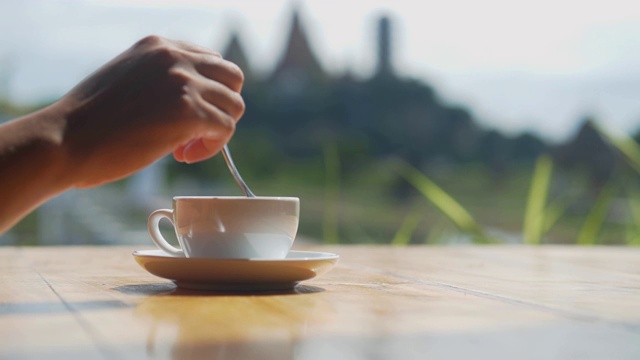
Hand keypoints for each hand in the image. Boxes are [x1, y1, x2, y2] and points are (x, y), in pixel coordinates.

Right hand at [56, 35, 244, 186]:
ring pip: (234, 106)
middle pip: (233, 78)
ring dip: (216, 131)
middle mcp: (175, 56)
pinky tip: (183, 156)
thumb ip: (161, 79)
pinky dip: (212, 147)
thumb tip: (194, 98)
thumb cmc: (90, 121)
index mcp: (159, 45)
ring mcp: (184, 82)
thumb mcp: (129, 80)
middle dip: (221, 107)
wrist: (65, 140)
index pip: (211, 61)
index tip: (186, 116)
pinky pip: (225, 129)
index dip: (207, 93)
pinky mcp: (189, 112)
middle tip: (195, 132)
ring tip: (184, 148)